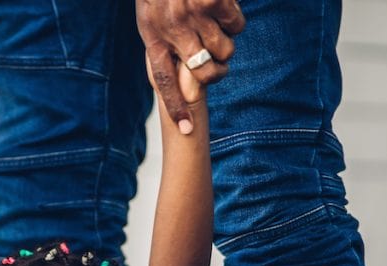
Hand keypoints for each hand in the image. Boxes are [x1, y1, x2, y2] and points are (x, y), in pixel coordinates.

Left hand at [136, 0, 243, 133]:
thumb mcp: (150, 16)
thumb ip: (163, 42)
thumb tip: (182, 70)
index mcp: (152, 36)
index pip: (164, 80)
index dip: (176, 106)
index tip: (186, 130)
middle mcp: (172, 29)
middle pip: (204, 72)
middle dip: (217, 72)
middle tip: (219, 63)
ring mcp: (194, 16)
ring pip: (225, 49)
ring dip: (226, 40)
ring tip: (215, 22)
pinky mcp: (214, 2)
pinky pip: (236, 25)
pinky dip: (234, 17)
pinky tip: (222, 4)